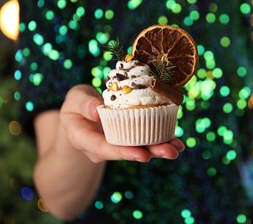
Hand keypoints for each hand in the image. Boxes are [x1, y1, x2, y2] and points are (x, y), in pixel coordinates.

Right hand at [59, 84, 184, 162]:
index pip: (104, 148)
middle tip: (170, 152)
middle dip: (150, 152)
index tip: (142, 155)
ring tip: (177, 148)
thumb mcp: (75, 98)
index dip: (124, 152)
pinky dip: (160, 140)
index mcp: (84, 139)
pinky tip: (176, 142)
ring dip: (159, 149)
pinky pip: (143, 141)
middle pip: (126, 152)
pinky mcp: (128, 139)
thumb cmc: (77, 104)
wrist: (81, 113)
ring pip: (138, 148)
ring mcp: (116, 145)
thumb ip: (83, 104)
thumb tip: (97, 112)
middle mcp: (102, 148)